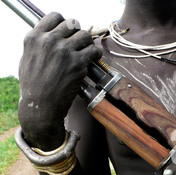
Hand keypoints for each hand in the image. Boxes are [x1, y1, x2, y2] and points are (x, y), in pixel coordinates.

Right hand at [18, 12, 101, 150]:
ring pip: (85, 36)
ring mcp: (64, 51)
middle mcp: (49, 41)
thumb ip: (39, 44)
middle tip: (79, 45)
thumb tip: (53, 36)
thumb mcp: (28, 58)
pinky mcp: (78, 63)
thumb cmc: (34, 85)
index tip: (68, 33)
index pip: (55, 17)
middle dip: (77, 34)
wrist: (41, 105)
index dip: (64, 24)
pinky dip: (96, 55)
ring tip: (86, 53)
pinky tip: (92, 60)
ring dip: (88, 44)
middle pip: (72, 25)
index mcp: (34, 37)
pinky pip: (94, 51)